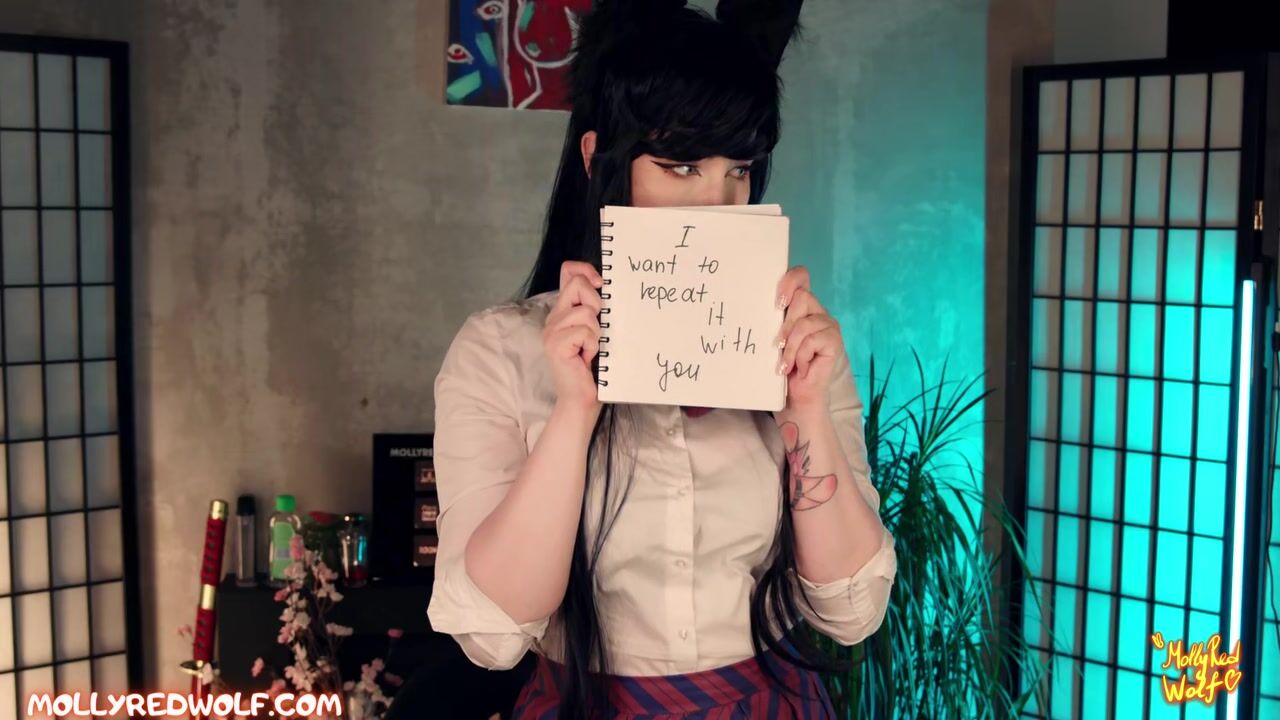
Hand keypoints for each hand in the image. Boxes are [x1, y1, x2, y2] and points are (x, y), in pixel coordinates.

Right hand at [544, 261, 604, 418]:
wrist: (582, 398)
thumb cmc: (593, 367)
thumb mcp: (596, 331)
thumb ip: (595, 309)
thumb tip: (606, 284)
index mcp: (563, 311)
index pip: (568, 271)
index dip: (586, 270)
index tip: (601, 284)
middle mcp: (553, 317)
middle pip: (577, 284)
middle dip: (596, 303)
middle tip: (596, 329)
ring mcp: (551, 330)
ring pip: (586, 312)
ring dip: (597, 333)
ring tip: (590, 349)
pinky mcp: (555, 344)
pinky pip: (585, 332)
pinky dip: (593, 345)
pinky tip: (586, 358)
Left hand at [775, 266, 843, 411]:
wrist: (799, 395)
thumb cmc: (784, 366)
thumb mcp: (775, 338)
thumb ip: (773, 320)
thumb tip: (752, 304)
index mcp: (802, 306)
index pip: (801, 276)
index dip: (790, 281)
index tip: (777, 302)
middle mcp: (817, 311)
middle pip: (802, 297)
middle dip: (786, 323)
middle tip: (778, 345)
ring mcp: (828, 325)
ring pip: (804, 323)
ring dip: (790, 347)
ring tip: (785, 364)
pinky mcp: (834, 340)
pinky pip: (812, 340)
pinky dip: (800, 356)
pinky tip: (799, 367)